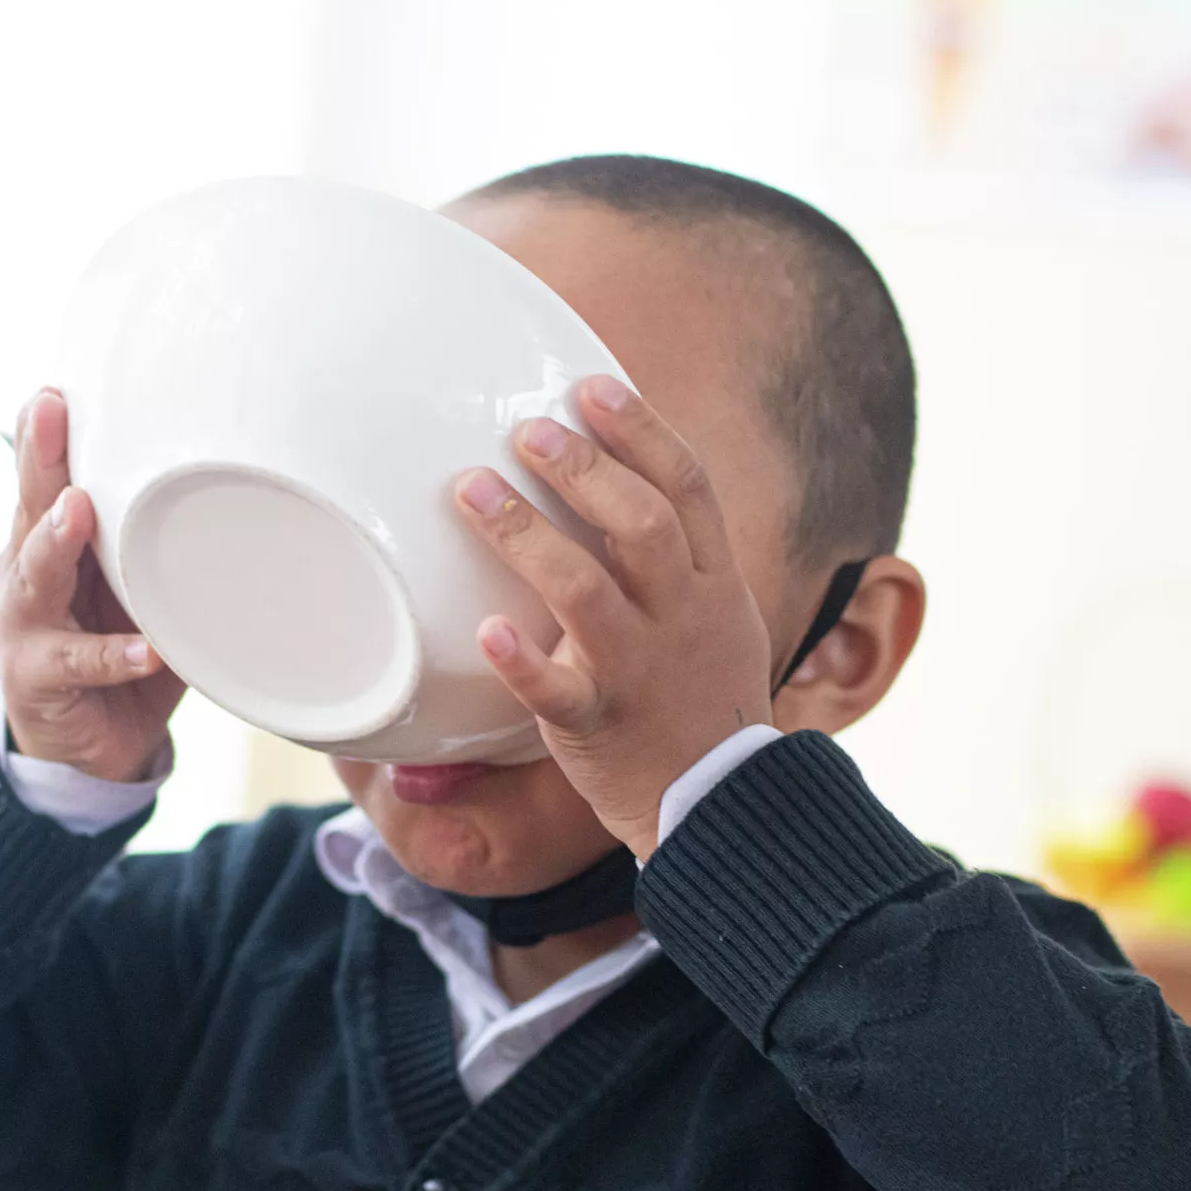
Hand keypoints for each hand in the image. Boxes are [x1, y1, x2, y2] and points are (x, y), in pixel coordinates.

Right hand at [0, 388, 185, 781]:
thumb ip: (165, 547)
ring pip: (34, 577)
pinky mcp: (36, 679)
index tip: (58, 386)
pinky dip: (112, 655)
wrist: (88, 746)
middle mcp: (23, 574)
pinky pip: (75, 664)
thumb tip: (245, 497)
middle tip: (52, 410)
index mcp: (49, 542)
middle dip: (41, 457)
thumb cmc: (115, 648)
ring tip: (78, 512)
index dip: (46, 432)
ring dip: (56, 541)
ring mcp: (22, 626)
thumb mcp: (140, 588)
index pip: (44, 478)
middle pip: (29, 508)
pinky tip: (142, 651)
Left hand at [454, 376, 774, 858]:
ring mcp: (640, 670)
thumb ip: (675, 558)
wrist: (718, 803)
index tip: (591, 387)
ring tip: (472, 490)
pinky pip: (557, 690)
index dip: (641, 430)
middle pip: (641, 524)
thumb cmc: (699, 700)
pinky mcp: (598, 723)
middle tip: (525, 430)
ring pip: (587, 592)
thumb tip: (609, 484)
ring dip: (527, 536)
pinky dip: (523, 660)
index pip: (687, 487)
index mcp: (712, 583)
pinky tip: (488, 629)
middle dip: (584, 469)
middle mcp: (682, 616)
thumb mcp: (717, 617)